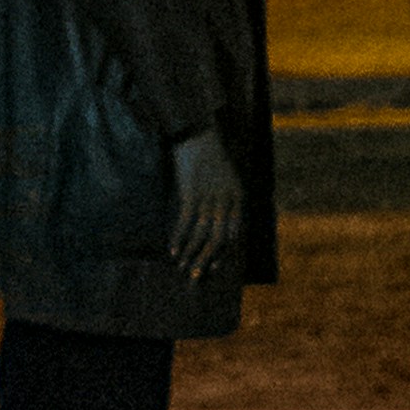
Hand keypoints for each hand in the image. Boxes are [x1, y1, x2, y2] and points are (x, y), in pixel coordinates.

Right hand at [169, 126, 242, 283]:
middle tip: (193, 276)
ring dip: (190, 253)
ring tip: (180, 265)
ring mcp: (209, 197)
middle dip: (205, 260)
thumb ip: (224, 201)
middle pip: (218, 240)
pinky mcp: (191, 193)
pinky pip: (186, 223)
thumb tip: (213, 226)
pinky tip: (172, 249)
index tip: (211, 269)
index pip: (233, 234)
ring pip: (201, 235)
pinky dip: (179, 239)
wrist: (195, 132)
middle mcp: (226, 201)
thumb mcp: (225, 178)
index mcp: (238, 197)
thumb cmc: (208, 156)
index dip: (222, 255)